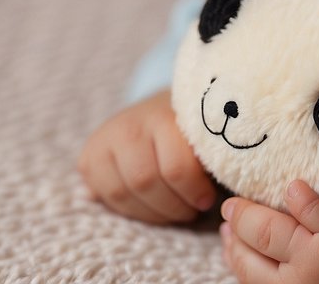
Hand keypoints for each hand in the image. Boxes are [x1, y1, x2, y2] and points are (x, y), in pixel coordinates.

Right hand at [77, 89, 216, 223]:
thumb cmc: (192, 128)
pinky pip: (107, 198)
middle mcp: (129, 125)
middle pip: (146, 183)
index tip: (208, 200)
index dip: (194, 191)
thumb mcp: (206, 134)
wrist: (161, 107)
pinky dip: (132, 210)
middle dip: (173, 206)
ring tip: (175, 210)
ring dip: (153, 212)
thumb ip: (213, 156)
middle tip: (192, 210)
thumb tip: (230, 194)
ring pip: (124, 194)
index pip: (176, 168)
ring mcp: (104, 140)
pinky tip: (151, 205)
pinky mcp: (88, 158)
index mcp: (163, 115)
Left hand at [220, 180, 318, 283]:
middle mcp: (304, 269)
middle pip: (265, 237)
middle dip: (244, 217)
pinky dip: (237, 263)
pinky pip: (250, 281)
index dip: (299, 197)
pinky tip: (233, 249)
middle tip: (230, 204)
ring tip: (227, 226)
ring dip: (234, 242)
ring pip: (249, 263)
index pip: (309, 214)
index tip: (292, 185)